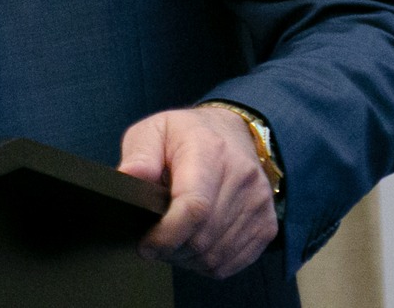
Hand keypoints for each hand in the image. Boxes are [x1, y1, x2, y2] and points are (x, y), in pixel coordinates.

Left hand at [117, 106, 277, 278]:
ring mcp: (258, 204)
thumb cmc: (186, 135)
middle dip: (171, 248)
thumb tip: (127, 178)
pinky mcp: (267, 225)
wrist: (233, 132)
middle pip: (203, 238)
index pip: (194, 207)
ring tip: (172, 241)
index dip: (166, 235)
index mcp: (210, 151)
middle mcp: (242, 178)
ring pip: (216, 256)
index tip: (145, 244)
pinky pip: (233, 263)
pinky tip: (194, 245)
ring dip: (188, 258)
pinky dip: (208, 263)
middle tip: (153, 242)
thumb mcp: (154, 131)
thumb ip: (139, 155)